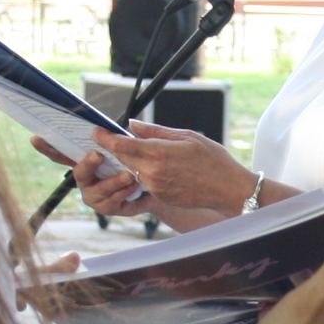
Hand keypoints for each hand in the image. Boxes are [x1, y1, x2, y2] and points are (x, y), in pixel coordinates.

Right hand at [32, 137, 150, 217]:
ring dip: (113, 181)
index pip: (63, 153)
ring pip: (96, 189)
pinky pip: (110, 202)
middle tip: (98, 155)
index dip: (48, 147)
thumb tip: (105, 126)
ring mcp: (93, 195)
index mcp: (86, 161)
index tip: (36, 138)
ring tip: (129, 175)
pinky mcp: (105, 208)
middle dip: (88, 164)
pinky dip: (122, 193)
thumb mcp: (127, 148)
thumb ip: (115, 137)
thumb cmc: (137, 165)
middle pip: (78, 172)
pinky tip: (133, 187)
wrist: (155, 189)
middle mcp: (86, 179)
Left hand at [83, 121, 254, 215]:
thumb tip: (133, 126)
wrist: (228, 189)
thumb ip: (156, 132)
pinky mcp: (160, 197)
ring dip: (130, 160)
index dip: (105, 138)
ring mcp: (156, 187)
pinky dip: (144, 172)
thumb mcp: (187, 137)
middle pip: (123, 158)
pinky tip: (154, 166)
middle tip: (107, 138)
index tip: (95, 131)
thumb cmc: (213, 160)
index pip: (122, 145)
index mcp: (159, 153)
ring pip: (133, 170)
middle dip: (114, 148)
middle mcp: (153, 172)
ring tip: (136, 150)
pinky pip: (145, 181)